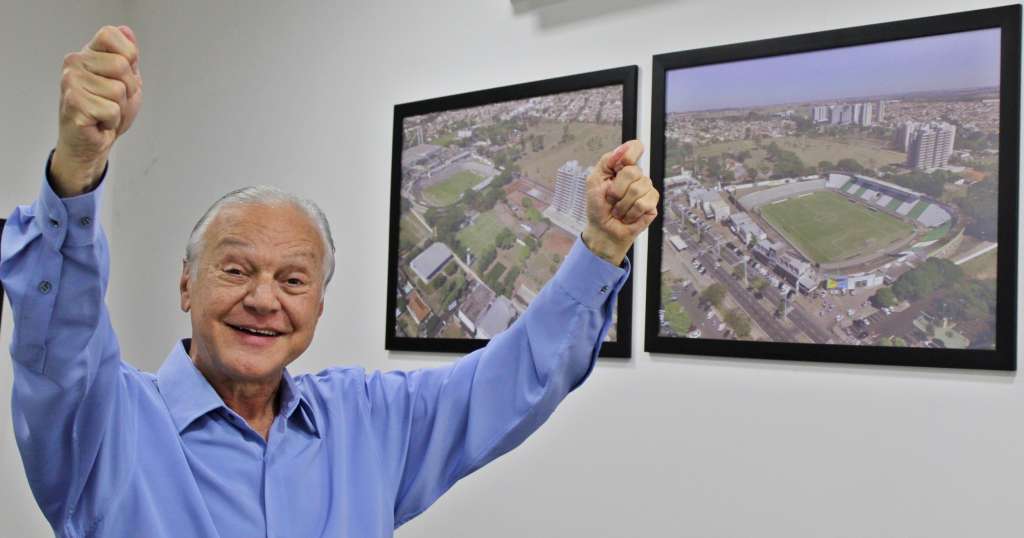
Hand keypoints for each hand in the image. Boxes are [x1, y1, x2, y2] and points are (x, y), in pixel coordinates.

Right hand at [50, 25, 141, 196]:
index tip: (123, 76)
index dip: (128, 56)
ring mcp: (71, 83)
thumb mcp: (127, 81)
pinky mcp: (74, 104)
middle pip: (122, 66)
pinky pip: (112, 110)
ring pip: (119, 91)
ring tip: (105, 112)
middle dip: (129, 89)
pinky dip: (112, 121)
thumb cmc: (107, 111)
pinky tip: (99, 122)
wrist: (92, 143)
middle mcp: (75, 63)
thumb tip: (125, 30)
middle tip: (114, 101)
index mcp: (87, 53)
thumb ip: (128, 56)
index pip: (112, 34)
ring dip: (120, 108)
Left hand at [582, 140, 659, 264]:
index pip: (635, 147)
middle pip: (633, 171)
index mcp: (622, 167)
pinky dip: (630, 213)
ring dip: (622, 204)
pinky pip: (643, 203)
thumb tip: (622, 149)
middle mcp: (637, 176)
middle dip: (616, 189)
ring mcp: (646, 189)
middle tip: (612, 199)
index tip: (619, 165)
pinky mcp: (652, 204)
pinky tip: (627, 216)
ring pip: (638, 189)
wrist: (603, 230)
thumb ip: (606, 161)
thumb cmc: (598, 207)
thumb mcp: (594, 181)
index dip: (630, 153)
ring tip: (618, 209)